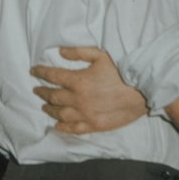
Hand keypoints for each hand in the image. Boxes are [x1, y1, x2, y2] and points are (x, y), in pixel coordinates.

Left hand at [31, 46, 146, 133]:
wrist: (145, 91)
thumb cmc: (124, 71)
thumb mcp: (101, 55)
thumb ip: (79, 52)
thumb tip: (60, 51)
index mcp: (78, 81)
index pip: (52, 76)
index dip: (41, 73)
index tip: (33, 71)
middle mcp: (78, 99)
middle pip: (54, 96)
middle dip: (42, 92)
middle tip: (36, 90)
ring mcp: (86, 114)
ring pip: (61, 113)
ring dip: (50, 109)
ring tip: (44, 106)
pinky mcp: (95, 125)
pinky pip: (75, 128)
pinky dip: (64, 127)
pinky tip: (57, 125)